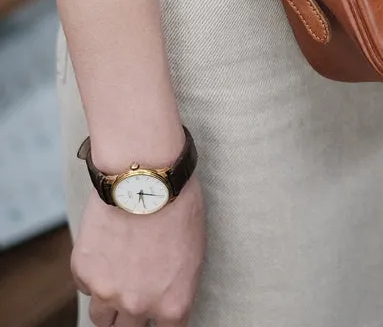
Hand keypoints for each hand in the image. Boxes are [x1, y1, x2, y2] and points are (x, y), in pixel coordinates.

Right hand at [71, 176, 204, 326]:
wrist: (146, 175)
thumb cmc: (179, 205)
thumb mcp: (194, 250)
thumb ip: (177, 283)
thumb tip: (169, 294)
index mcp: (173, 303)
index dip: (163, 319)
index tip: (158, 313)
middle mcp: (139, 306)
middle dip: (133, 314)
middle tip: (135, 292)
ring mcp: (107, 291)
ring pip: (101, 318)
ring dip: (108, 301)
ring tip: (117, 276)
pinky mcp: (83, 271)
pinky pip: (85, 285)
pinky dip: (93, 273)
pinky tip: (105, 249)